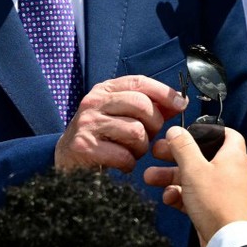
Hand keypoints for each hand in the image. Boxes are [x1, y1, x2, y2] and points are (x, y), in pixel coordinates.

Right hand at [55, 75, 186, 171]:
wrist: (65, 159)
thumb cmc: (99, 136)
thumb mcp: (119, 114)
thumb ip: (147, 107)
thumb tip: (179, 102)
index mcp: (104, 90)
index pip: (139, 82)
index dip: (164, 92)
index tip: (181, 104)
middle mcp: (94, 102)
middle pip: (141, 105)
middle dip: (154, 124)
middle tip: (147, 138)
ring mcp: (88, 124)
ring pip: (136, 132)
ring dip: (141, 148)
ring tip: (131, 152)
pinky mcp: (85, 147)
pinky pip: (124, 155)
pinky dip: (128, 163)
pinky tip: (121, 164)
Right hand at [143, 125, 246, 246]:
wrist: (228, 242)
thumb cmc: (216, 202)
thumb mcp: (194, 169)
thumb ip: (183, 147)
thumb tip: (175, 130)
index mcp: (233, 156)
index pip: (226, 134)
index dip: (207, 131)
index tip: (187, 133)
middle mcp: (231, 172)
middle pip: (201, 156)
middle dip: (176, 156)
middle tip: (156, 153)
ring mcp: (223, 192)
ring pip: (194, 178)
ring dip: (172, 177)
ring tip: (150, 177)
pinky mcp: (215, 209)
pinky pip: (196, 197)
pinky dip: (181, 196)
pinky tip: (168, 198)